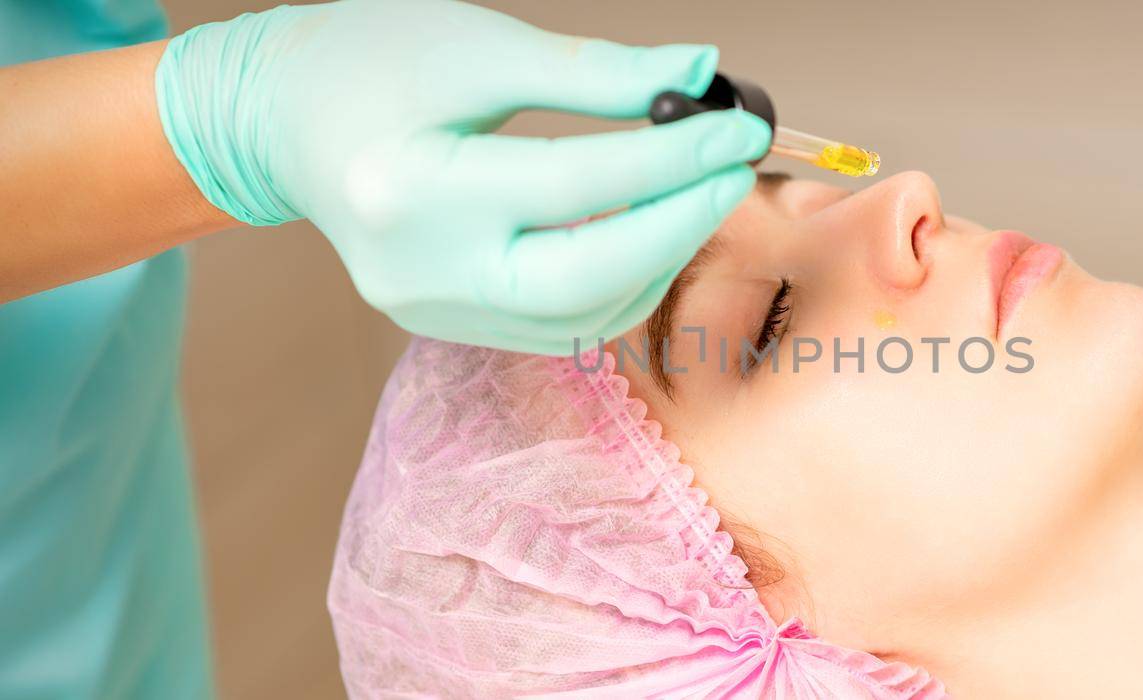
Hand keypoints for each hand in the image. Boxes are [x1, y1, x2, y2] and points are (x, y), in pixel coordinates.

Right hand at [156, 0, 769, 352]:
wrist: (281, 119)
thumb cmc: (370, 64)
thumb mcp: (479, 45)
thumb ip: (595, 71)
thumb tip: (699, 72)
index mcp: (410, 190)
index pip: (576, 185)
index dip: (672, 159)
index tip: (734, 127)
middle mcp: (417, 271)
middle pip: (586, 278)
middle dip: (679, 225)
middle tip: (734, 171)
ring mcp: (430, 311)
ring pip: (582, 315)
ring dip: (657, 259)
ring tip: (694, 193)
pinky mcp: (448, 325)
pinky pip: (559, 323)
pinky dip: (617, 282)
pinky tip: (647, 230)